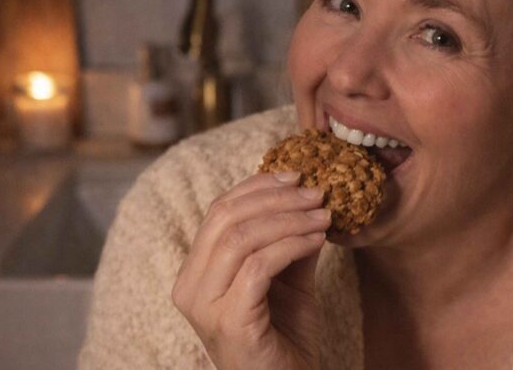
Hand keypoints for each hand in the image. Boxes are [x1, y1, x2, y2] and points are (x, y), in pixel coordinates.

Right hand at [172, 171, 329, 369]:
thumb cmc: (284, 337)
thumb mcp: (287, 279)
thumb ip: (289, 240)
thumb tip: (308, 196)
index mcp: (195, 272)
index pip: (218, 211)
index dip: (257, 186)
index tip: (296, 175)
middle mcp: (189, 287)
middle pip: (226, 217)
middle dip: (276, 197)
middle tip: (316, 193)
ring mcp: (205, 306)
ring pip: (242, 237)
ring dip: (289, 218)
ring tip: (323, 214)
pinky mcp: (230, 321)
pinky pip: (260, 265)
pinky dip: (292, 244)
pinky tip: (318, 240)